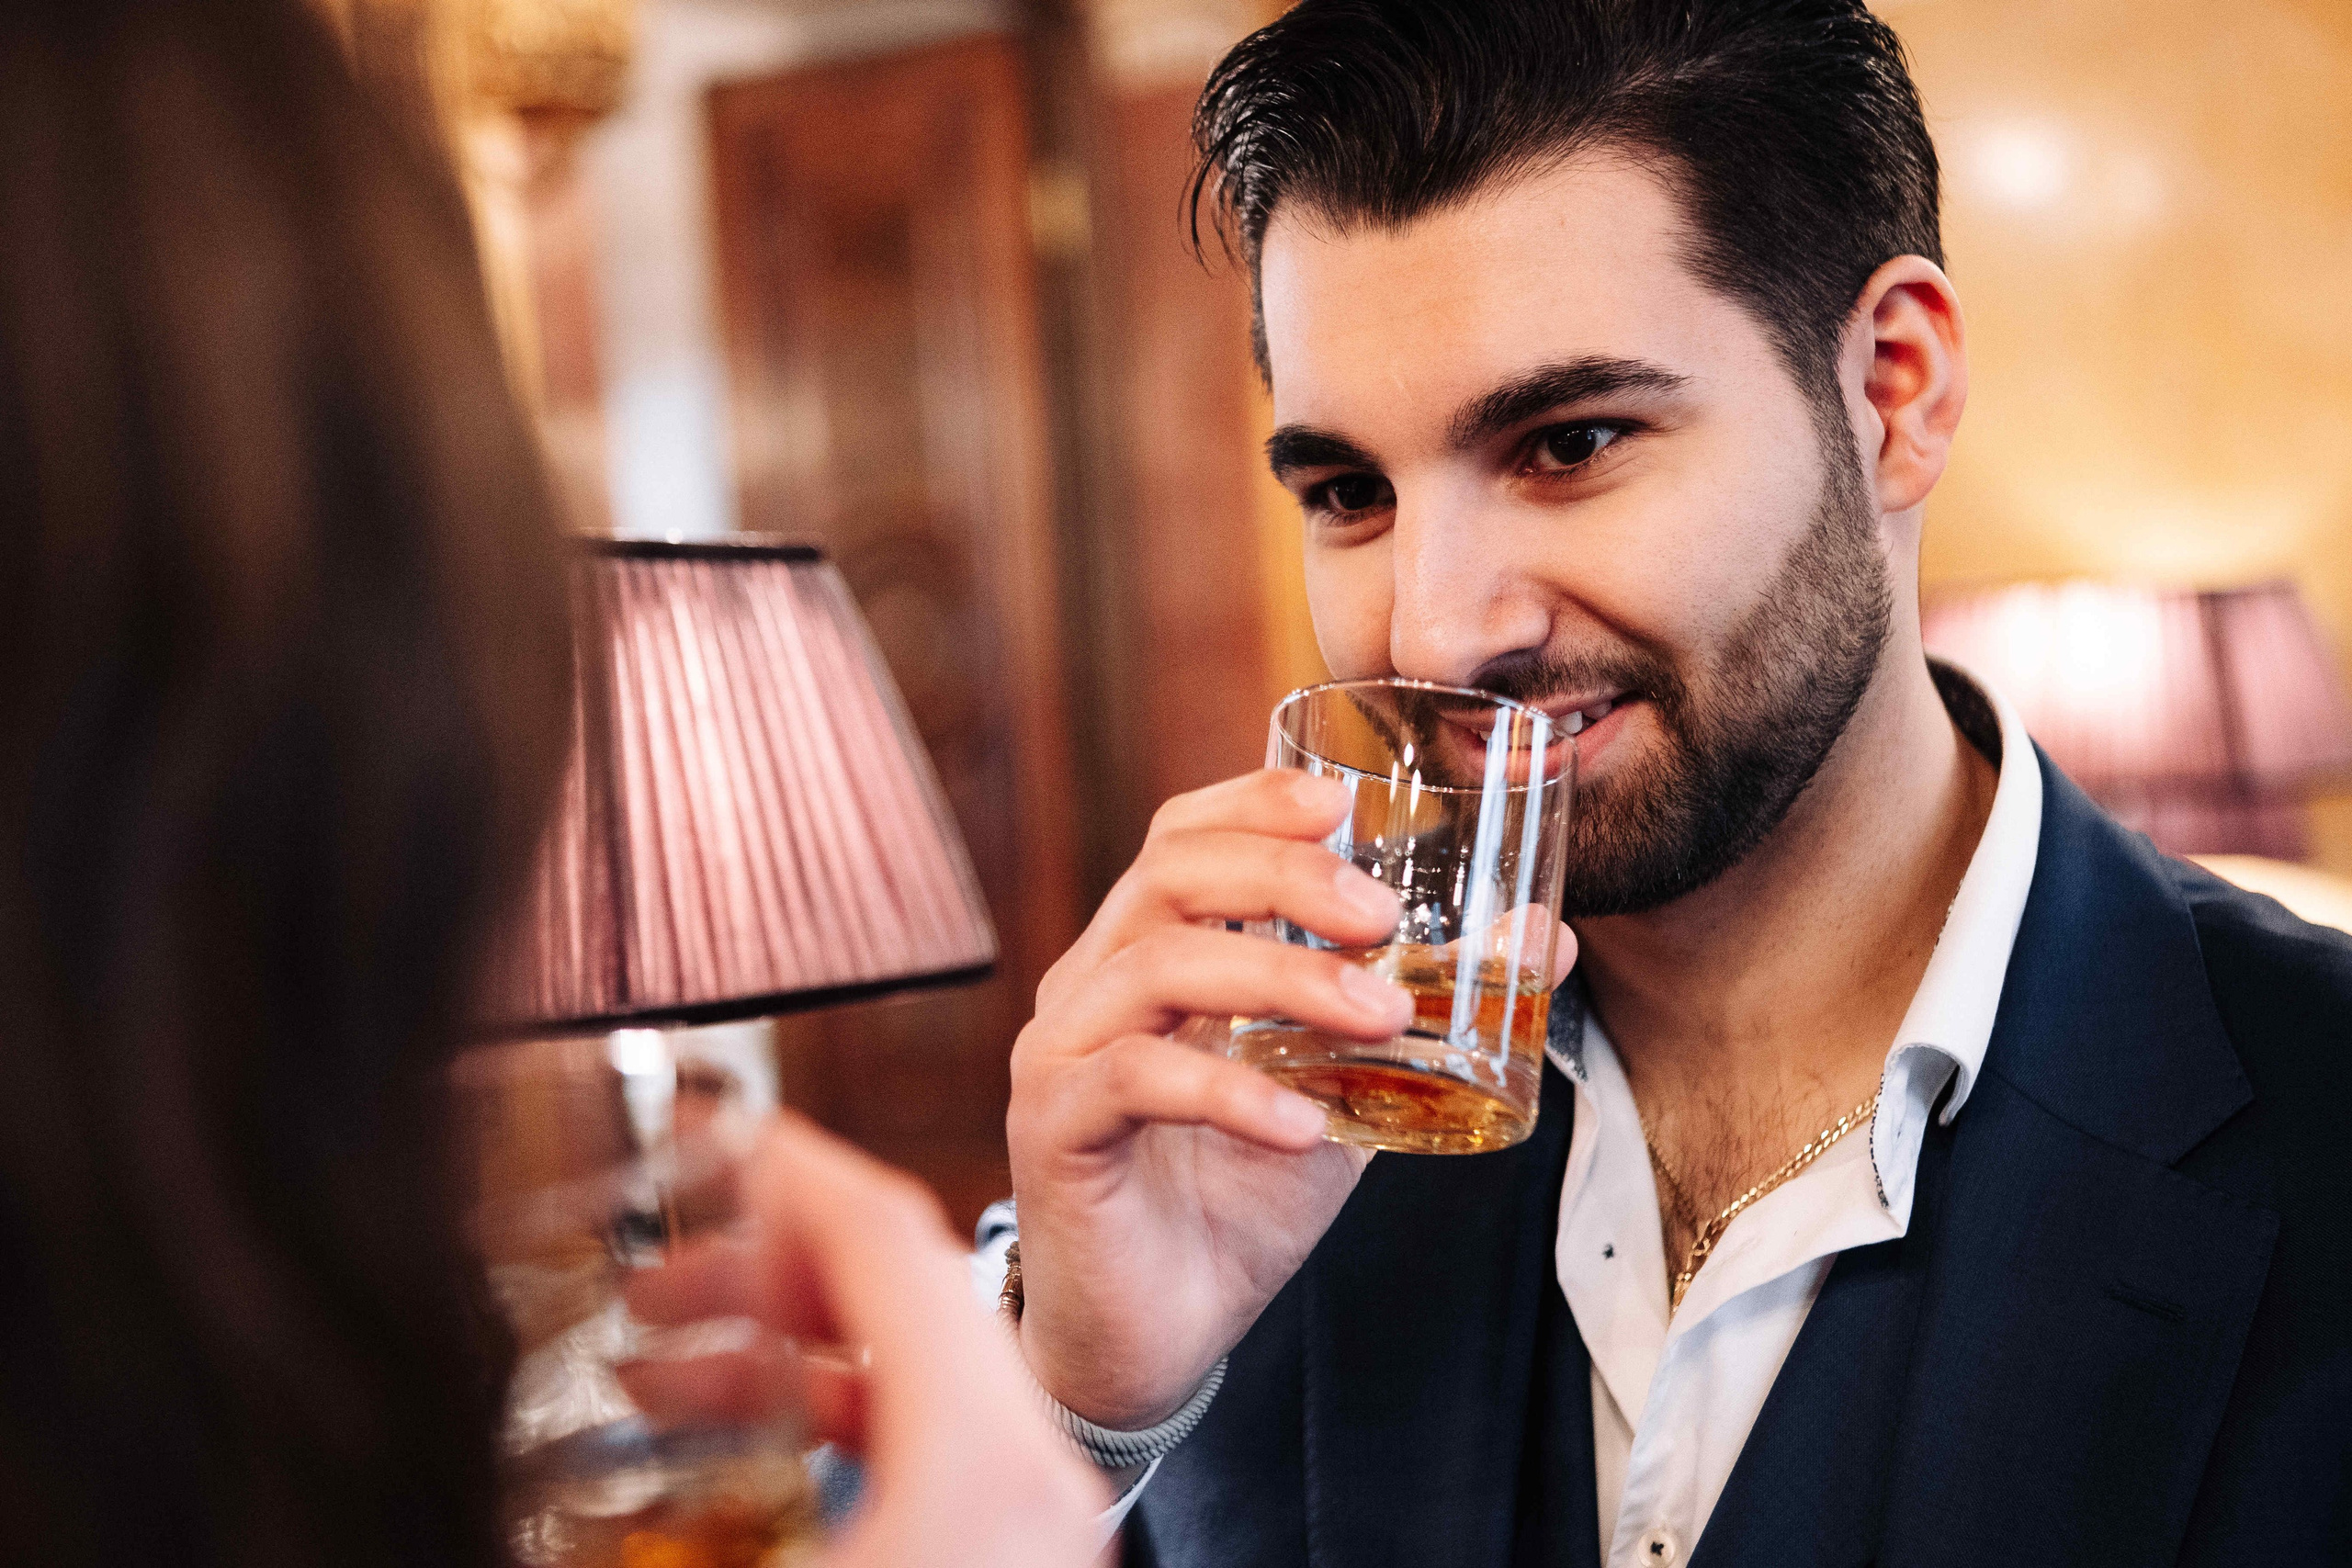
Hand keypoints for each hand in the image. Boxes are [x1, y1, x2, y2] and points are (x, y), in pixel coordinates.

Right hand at [627, 1113, 1107, 1567]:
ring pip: (907, 1375)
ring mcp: (1033, 1513)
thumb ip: (684, 1485)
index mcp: (985, 1461)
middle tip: (655, 1276)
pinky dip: (831, 1421)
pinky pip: (925, 1445)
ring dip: (780, 1351)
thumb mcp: (766, 1559)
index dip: (789, 1168)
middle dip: (758, 1268)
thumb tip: (542, 1467)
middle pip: (895, 1296)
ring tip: (655, 1369)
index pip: (888, 1239)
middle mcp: (1029, 1471)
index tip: (717, 1135)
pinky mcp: (1013, 1549)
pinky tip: (734, 1441)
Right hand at [1005, 770, 1420, 1429]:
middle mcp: (1093, 982)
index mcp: (1149, 952)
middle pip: (1171, 876)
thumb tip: (1545, 941)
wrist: (1154, 1339)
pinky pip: (1137, 1080)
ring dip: (1284, 979)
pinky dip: (1230, 1091)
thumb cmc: (1236, 1198)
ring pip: (1160, 966)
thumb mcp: (1345, 1091)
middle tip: (1383, 917)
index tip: (1344, 804)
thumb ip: (1414, 1016)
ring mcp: (1064, 1051)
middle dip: (1285, 879)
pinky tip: (1303, 1125)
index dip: (1254, 802)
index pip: (1182, 837)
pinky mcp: (1053, 1128)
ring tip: (1381, 1017)